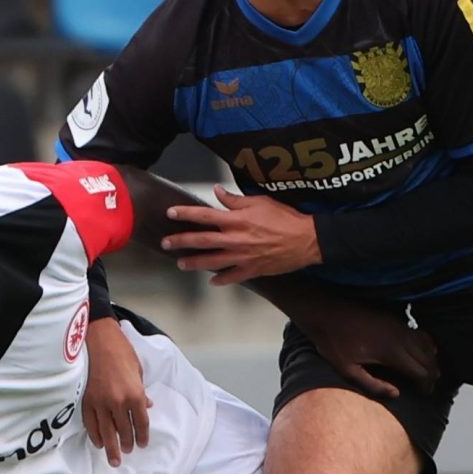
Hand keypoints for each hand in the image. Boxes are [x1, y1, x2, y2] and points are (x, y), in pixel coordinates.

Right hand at [80, 316, 151, 466]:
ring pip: (107, 432)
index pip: (141, 423)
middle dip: (127, 445)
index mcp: (135, 394)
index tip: (143, 444)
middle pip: (124, 431)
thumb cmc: (121, 351)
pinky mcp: (86, 400)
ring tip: (114, 460)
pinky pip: (91, 423)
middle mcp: (119, 402)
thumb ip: (141, 392)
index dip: (143, 436)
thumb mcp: (138, 371)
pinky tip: (99, 443)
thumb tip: (147, 406)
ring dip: (111, 447)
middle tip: (127, 454)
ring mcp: (101, 403)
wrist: (98, 339)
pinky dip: (95, 435)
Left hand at [160, 190, 321, 285]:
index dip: (185, 214)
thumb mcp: (260, 202)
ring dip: (194, 263)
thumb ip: (235, 200)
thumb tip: (218, 193)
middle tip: (166, 243)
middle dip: (181, 242)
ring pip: (211, 261)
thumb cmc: (285, 218)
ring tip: (181, 264)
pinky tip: (212, 280)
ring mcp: (242, 257)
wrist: (306, 240)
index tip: (170, 213)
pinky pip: (232, 277)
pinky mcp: (252, 269)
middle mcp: (235, 240)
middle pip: (201, 241)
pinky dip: (221, 280)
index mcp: (236, 221)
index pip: (204, 216)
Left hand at [297, 293, 440, 399]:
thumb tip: (396, 394)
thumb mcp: (347, 370)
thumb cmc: (333, 341)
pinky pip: (420, 332)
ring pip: (427, 344)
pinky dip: (427, 343)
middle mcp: (400, 337)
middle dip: (432, 375)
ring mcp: (399, 325)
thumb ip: (372, 385)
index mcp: (391, 353)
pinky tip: (427, 349)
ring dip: (431, 360)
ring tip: (430, 373)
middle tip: (429, 387)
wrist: (326, 310)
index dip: (426, 385)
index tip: (425, 393)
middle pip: (428, 359)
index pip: (421, 372)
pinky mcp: (395, 318)